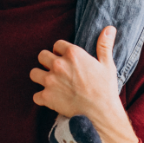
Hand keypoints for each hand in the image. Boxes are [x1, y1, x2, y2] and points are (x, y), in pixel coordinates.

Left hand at [30, 27, 138, 142]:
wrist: (101, 114)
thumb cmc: (106, 89)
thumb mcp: (107, 65)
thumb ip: (104, 45)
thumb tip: (109, 28)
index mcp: (73, 54)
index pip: (57, 44)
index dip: (61, 52)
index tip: (66, 59)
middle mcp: (58, 64)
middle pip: (42, 56)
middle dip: (47, 62)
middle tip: (56, 71)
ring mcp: (50, 80)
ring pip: (34, 73)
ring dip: (40, 77)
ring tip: (49, 83)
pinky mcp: (46, 96)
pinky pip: (36, 95)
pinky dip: (42, 98)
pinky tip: (51, 100)